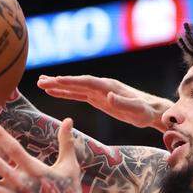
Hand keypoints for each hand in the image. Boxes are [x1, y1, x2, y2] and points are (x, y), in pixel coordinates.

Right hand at [37, 75, 171, 131]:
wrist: (152, 112)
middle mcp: (102, 87)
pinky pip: (79, 95)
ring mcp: (99, 92)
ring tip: (41, 84)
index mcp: (109, 87)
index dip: (71, 81)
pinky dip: (67, 93)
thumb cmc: (146, 112)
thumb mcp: (137, 110)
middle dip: (59, 82)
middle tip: (40, 82)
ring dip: (59, 86)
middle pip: (77, 83)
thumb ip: (124, 103)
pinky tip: (55, 92)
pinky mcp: (99, 100)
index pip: (86, 82)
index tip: (55, 81)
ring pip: (75, 88)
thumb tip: (109, 96)